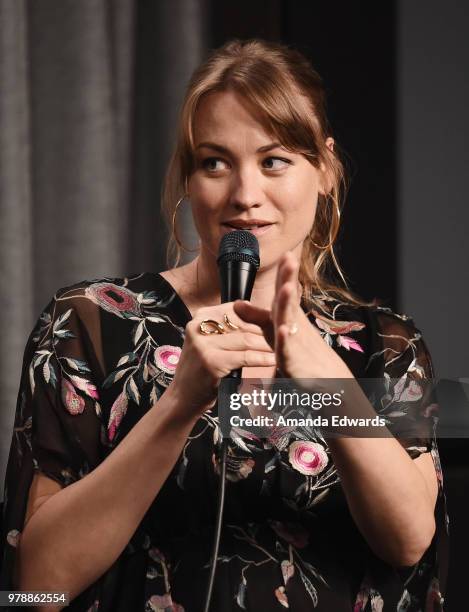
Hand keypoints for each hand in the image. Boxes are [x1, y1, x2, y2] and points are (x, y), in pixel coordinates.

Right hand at [169, 302, 275, 419]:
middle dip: (266, 330)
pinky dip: (262, 358)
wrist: (183, 398)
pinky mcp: (211, 361)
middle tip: (286, 334)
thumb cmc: (203, 370)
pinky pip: (245, 356)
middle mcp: (198, 326)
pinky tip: (274, 360)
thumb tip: (260, 313)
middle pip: (243, 323)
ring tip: (282, 347)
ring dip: (268, 344)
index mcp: (200, 317)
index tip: (276, 322)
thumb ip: (229, 328)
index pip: (237, 310)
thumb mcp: (211, 342)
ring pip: (246, 339)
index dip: (258, 316)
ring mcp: (203, 344)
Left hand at [233, 251, 352, 380]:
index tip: (286, 253)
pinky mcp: (293, 362)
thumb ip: (257, 317)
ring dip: (288, 304)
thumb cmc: (298, 351)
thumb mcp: (273, 331)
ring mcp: (295, 342)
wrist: (324, 377)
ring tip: (286, 287)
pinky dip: (286, 340)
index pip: (284, 291)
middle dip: (288, 280)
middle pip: (289, 300)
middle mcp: (293, 325)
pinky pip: (287, 350)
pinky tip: (283, 330)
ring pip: (289, 321)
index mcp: (287, 316)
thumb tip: (238, 303)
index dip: (284, 273)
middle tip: (290, 260)